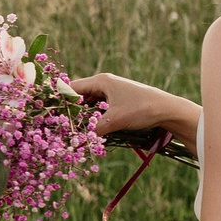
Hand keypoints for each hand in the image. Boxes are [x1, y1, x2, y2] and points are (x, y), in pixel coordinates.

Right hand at [68, 72, 191, 142]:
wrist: (168, 110)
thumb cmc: (141, 109)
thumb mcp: (114, 121)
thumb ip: (94, 129)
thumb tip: (80, 139)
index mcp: (101, 81)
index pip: (73, 87)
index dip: (61, 99)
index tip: (51, 113)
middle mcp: (106, 82)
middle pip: (80, 94)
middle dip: (72, 109)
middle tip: (62, 124)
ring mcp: (114, 90)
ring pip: (91, 101)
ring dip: (84, 114)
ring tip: (76, 127)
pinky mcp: (120, 99)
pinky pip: (101, 105)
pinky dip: (95, 115)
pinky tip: (93, 126)